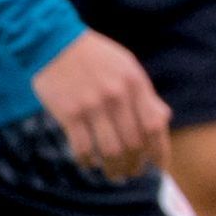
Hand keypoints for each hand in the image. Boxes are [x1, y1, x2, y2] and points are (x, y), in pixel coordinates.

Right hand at [33, 30, 170, 178]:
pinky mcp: (69, 113)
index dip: (159, 151)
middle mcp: (117, 96)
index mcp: (135, 83)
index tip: (159, 166)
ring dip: (114, 169)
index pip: (154, 126)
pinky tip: (89, 164)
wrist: (52, 40)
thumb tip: (163, 120)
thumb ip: (144, 94)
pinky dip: (88, 161)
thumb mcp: (126, 67)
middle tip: (132, 173)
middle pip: (133, 144)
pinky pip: (83, 148)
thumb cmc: (94, 56)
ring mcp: (93, 105)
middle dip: (135, 165)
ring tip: (114, 175)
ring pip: (110, 151)